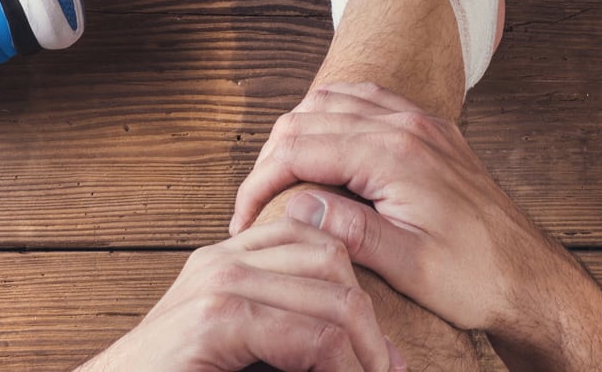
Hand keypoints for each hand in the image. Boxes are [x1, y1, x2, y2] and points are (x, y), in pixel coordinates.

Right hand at [77, 219, 404, 371]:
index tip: (382, 352)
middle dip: (369, 321)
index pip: (318, 242)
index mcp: (228, 259)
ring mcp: (217, 285)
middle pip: (333, 260)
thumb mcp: (245, 351)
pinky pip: (309, 335)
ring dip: (365, 349)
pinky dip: (341, 367)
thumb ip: (288, 334)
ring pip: (332, 297)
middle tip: (387, 370)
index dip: (360, 293)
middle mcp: (222, 260)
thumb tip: (375, 350)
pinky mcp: (215, 321)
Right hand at [229, 83, 601, 370]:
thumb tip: (295, 204)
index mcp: (396, 156)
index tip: (242, 219)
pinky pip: (368, 103)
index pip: (300, 147)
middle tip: (255, 205)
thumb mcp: (408, 265)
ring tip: (282, 180)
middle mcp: (408, 126)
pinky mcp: (431, 132)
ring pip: (335, 101)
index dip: (259, 181)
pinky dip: (333, 118)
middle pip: (309, 116)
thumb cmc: (474, 278)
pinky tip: (325, 151)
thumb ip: (350, 230)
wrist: (528, 276)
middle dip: (272, 157)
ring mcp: (422, 124)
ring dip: (299, 133)